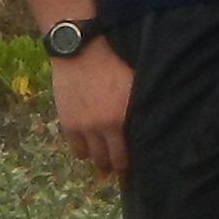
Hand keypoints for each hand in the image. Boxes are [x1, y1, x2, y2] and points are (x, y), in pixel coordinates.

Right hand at [51, 39, 135, 177]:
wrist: (81, 49)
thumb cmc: (114, 60)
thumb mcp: (134, 84)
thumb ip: (139, 108)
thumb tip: (149, 126)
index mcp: (124, 119)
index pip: (130, 154)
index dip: (132, 165)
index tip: (137, 169)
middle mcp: (104, 128)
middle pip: (112, 160)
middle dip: (117, 166)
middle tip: (121, 167)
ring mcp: (84, 127)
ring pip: (94, 157)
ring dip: (100, 159)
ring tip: (105, 158)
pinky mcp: (68, 123)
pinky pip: (76, 148)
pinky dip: (83, 150)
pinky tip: (88, 148)